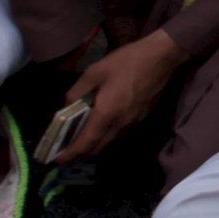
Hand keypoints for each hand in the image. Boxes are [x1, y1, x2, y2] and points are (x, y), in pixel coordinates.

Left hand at [59, 28, 187, 164]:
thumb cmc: (125, 62)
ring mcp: (132, 123)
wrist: (161, 58)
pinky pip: (119, 133)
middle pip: (97, 148)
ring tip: (82, 135)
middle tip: (67, 147)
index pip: (85, 144)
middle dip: (80, 153)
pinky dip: (107, 134)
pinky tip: (103, 122)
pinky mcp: (141, 118)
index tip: (58, 159)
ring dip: (94, 144)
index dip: (70, 154)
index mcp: (105, 114)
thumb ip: (77, 92)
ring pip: (109, 142)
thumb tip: (67, 107)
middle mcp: (119, 125)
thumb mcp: (94, 72)